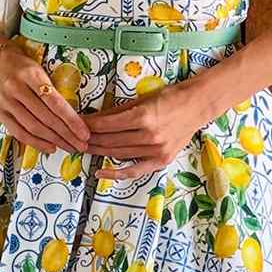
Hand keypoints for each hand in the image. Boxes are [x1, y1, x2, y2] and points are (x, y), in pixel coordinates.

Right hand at [0, 41, 90, 154]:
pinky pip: (19, 133)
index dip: (71, 120)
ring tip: (69, 147)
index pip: (55, 102)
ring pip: (33, 127)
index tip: (84, 133)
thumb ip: (54, 92)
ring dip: (54, 141)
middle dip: (66, 134)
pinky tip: (51, 147)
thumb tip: (75, 119)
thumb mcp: (41, 72)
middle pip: (45, 117)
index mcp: (31, 75)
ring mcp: (5, 102)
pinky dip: (36, 143)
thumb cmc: (25, 68)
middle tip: (81, 145)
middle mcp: (15, 88)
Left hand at [85, 79, 207, 181]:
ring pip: (117, 154)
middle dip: (88, 139)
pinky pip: (134, 171)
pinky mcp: (161, 161)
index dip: (88, 125)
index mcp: (143, 117)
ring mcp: (155, 151)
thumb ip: (118, 111)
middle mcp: (148, 136)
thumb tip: (93, 119)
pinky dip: (116, 174)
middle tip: (74, 137)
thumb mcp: (142, 98)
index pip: (106, 124)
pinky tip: (99, 173)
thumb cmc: (170, 97)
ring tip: (83, 149)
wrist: (197, 106)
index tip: (75, 123)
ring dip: (98, 151)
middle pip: (109, 141)